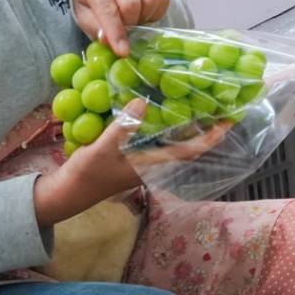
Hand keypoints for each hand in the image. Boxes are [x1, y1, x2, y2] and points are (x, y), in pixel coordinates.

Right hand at [32, 100, 230, 225]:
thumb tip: (143, 102)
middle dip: (207, 128)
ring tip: (200, 103)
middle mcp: (153, 163)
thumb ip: (122, 127)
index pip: (190, 150)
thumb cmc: (86, 175)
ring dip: (189, 126)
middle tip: (220, 105)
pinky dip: (167, 125)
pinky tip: (162, 109)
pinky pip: (158, 139)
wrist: (66, 193)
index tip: (228, 122)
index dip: (211, 137)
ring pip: (175, 142)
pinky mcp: (133, 156)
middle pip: (188, 145)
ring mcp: (144, 160)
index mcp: (152, 164)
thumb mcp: (101, 148)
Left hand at [73, 0, 172, 55]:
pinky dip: (157, 11)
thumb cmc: (94, 1)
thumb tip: (108, 41)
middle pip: (131, 4)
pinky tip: (146, 12)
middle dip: (132, 23)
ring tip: (137, 19)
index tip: (123, 52)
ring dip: (146, 17)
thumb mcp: (86, 16)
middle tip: (128, 29)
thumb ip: (96, 28)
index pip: (107, 9)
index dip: (116, 32)